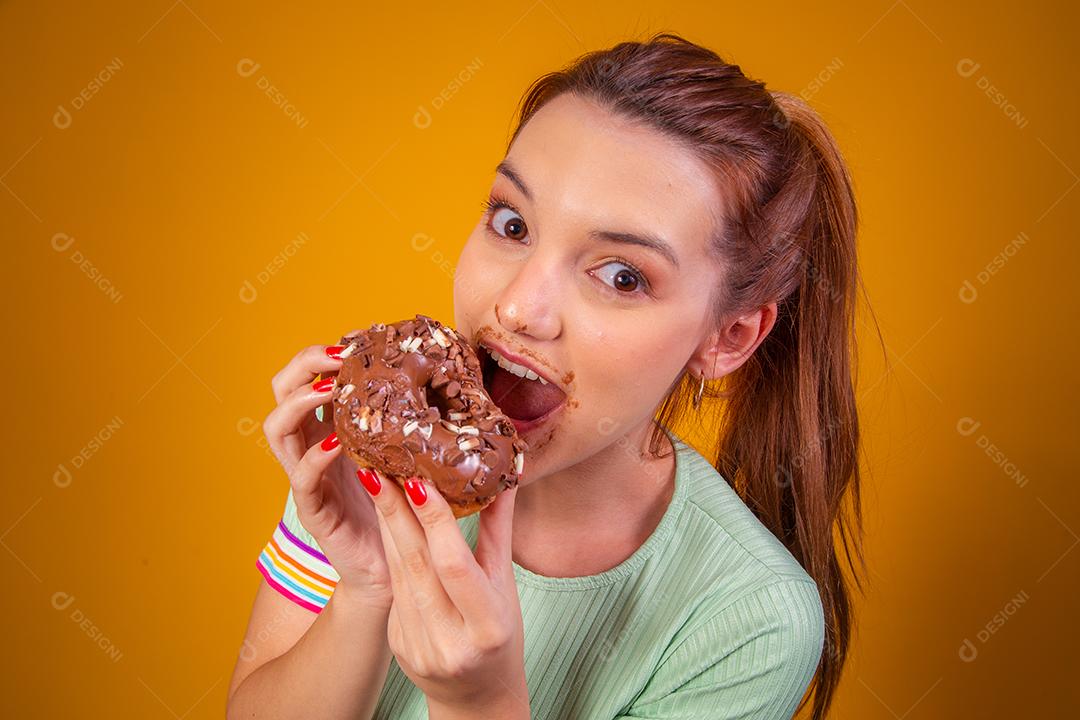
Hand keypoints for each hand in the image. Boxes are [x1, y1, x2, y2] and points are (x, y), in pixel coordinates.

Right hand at [262, 335, 391, 607]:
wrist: (394, 569)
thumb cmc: (401, 506)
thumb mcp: (403, 451)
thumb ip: (408, 419)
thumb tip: (443, 373)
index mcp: (329, 428)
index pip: (306, 378)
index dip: (321, 355)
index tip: (353, 340)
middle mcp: (310, 448)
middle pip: (280, 392)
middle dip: (303, 366)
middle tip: (336, 357)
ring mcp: (307, 478)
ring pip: (277, 429)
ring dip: (301, 401)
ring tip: (330, 389)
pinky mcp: (314, 510)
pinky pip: (302, 478)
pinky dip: (315, 456)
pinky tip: (338, 444)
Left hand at [361, 474, 529, 716]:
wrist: (476, 696)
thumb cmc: (499, 636)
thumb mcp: (506, 587)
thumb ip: (499, 531)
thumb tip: (504, 475)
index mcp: (487, 627)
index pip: (454, 565)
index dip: (435, 522)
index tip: (418, 481)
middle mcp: (449, 640)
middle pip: (417, 564)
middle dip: (396, 512)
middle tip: (380, 467)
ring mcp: (418, 646)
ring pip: (398, 573)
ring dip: (386, 525)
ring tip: (377, 482)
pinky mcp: (398, 645)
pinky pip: (393, 588)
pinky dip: (389, 551)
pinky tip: (384, 521)